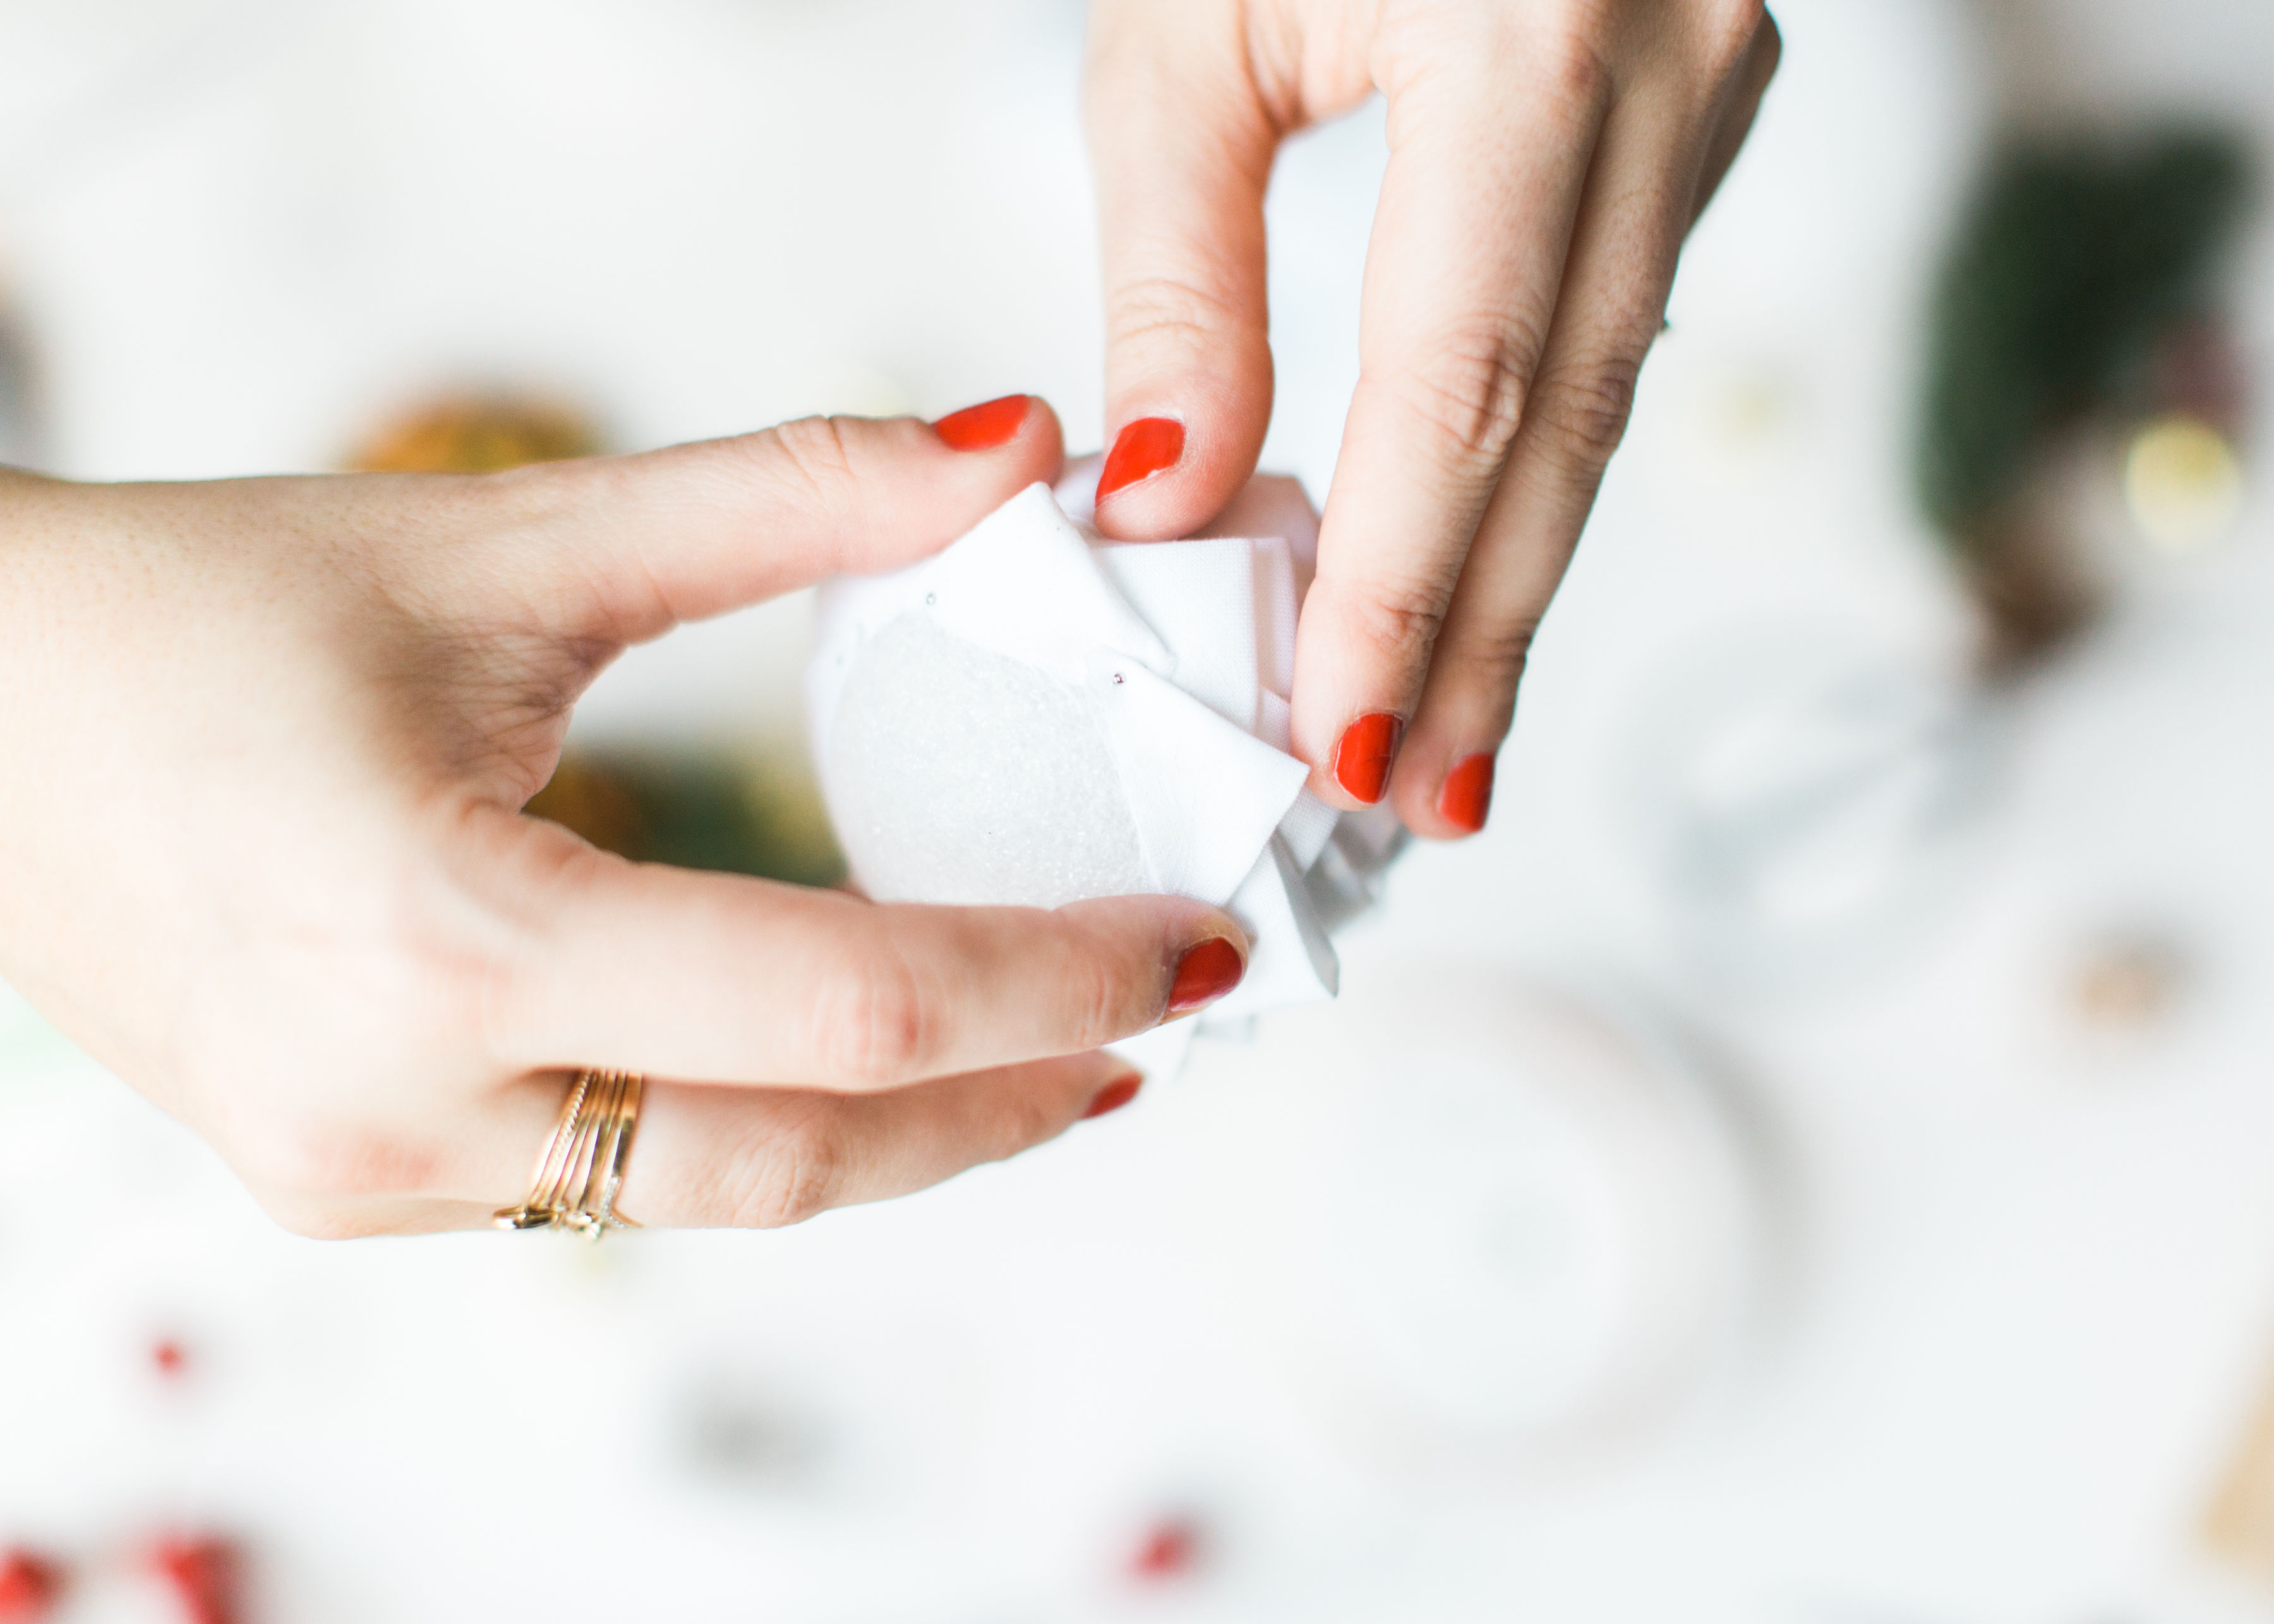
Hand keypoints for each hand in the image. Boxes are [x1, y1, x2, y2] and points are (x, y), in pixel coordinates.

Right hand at [0, 397, 1245, 1237]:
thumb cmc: (193, 618)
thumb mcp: (508, 545)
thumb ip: (781, 499)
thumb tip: (1005, 458)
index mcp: (440, 934)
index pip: (840, 1006)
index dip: (1049, 979)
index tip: (1185, 949)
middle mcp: (397, 1102)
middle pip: (802, 1155)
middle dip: (1008, 1095)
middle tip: (1151, 1020)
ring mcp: (365, 1174)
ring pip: (714, 1193)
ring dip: (898, 1134)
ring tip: (1039, 1049)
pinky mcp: (349, 1186)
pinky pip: (611, 1182)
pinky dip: (755, 1127)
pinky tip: (842, 1060)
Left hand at [1085, 0, 1778, 833]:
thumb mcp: (1185, 32)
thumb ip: (1186, 280)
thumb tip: (1180, 504)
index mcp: (1526, 34)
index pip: (1459, 383)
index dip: (1403, 582)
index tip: (1341, 736)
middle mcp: (1664, 70)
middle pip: (1559, 429)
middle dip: (1477, 636)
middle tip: (1410, 801)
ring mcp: (1711, 93)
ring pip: (1606, 404)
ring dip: (1517, 585)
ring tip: (1444, 742)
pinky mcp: (1700, 117)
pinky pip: (1612, 337)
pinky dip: (1536, 478)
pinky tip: (1481, 582)